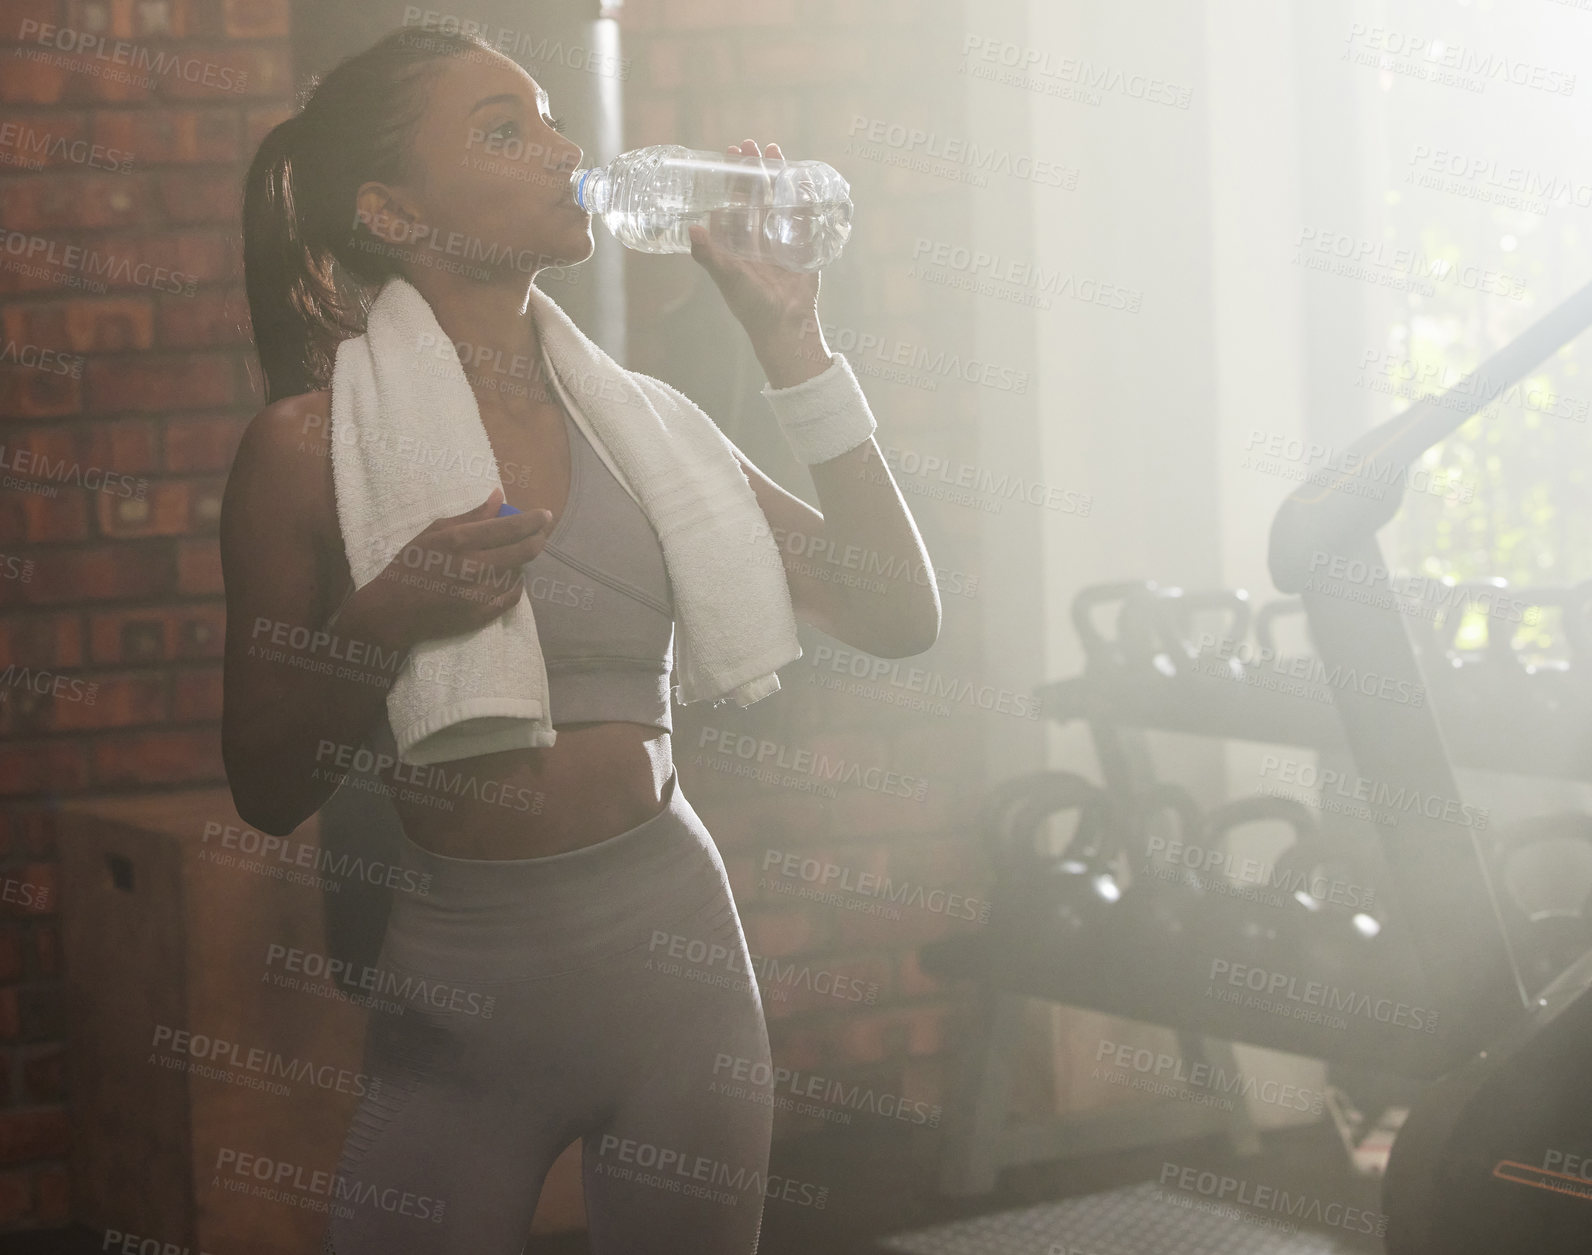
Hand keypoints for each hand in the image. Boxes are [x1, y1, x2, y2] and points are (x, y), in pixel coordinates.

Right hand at [354, 488, 554, 652]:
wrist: (393, 612)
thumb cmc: (410, 566)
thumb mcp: (434, 532)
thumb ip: (471, 516)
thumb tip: (499, 498)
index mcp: (460, 541)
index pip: (511, 528)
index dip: (534, 520)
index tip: (545, 515)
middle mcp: (474, 567)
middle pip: (524, 550)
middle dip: (539, 538)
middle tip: (542, 532)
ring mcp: (480, 594)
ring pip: (520, 572)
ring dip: (521, 562)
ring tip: (513, 554)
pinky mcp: (482, 615)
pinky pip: (513, 596)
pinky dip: (516, 584)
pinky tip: (509, 577)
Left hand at [688, 139, 821, 349]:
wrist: (787, 325)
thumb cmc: (752, 305)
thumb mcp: (727, 277)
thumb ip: (709, 254)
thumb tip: (691, 227)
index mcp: (734, 244)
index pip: (729, 204)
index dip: (727, 181)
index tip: (726, 157)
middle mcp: (754, 239)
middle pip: (752, 196)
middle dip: (750, 171)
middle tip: (749, 144)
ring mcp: (778, 239)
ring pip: (775, 200)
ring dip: (774, 176)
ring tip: (773, 149)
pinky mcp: (801, 244)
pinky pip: (801, 215)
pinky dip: (801, 195)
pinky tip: (800, 174)